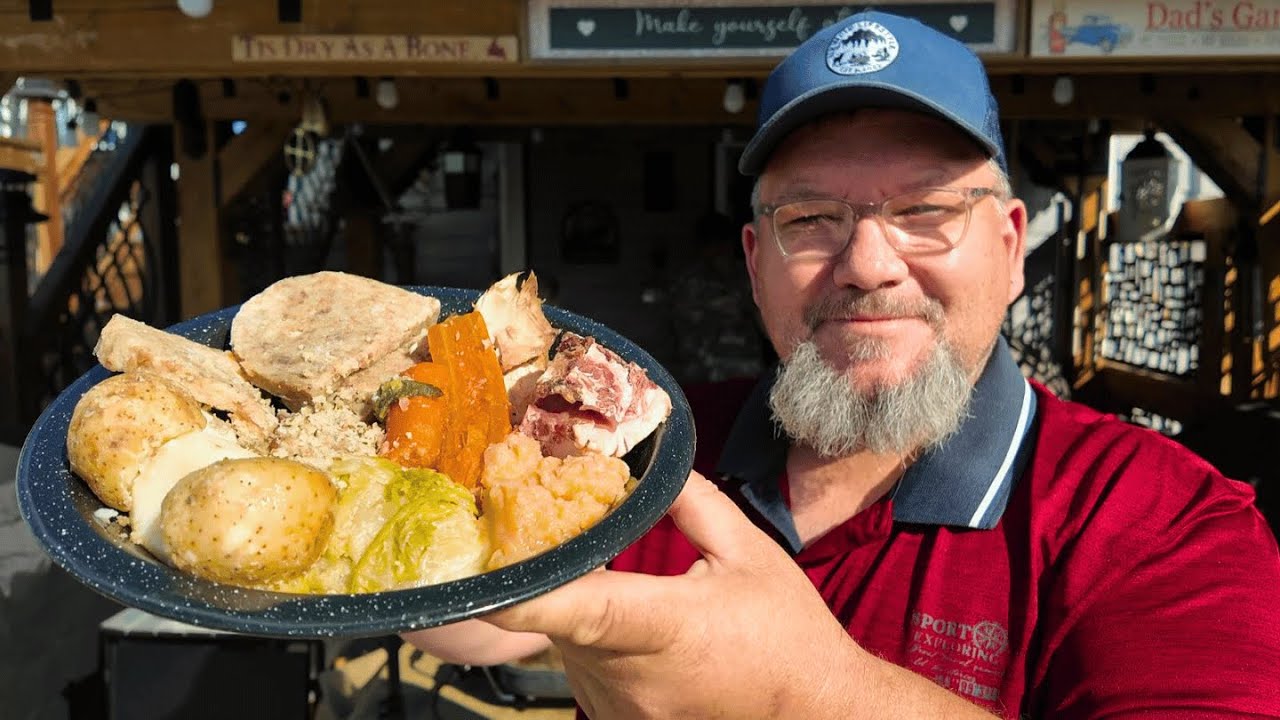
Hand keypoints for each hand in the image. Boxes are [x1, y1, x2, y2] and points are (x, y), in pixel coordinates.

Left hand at [482, 471, 863, 718]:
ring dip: (578, 608)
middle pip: (560, 613)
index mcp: (667, 626)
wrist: (816, 711)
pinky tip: (632, 630)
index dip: (525, 591)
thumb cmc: (786, 634)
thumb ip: (690, 501)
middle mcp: (632, 677)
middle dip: (559, 572)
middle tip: (568, 533)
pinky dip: (592, 642)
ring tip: (621, 587)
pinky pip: (580, 668)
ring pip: (565, 641)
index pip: (582, 608)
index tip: (480, 569)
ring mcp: (620, 710)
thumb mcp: (749, 553)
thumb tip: (645, 463)